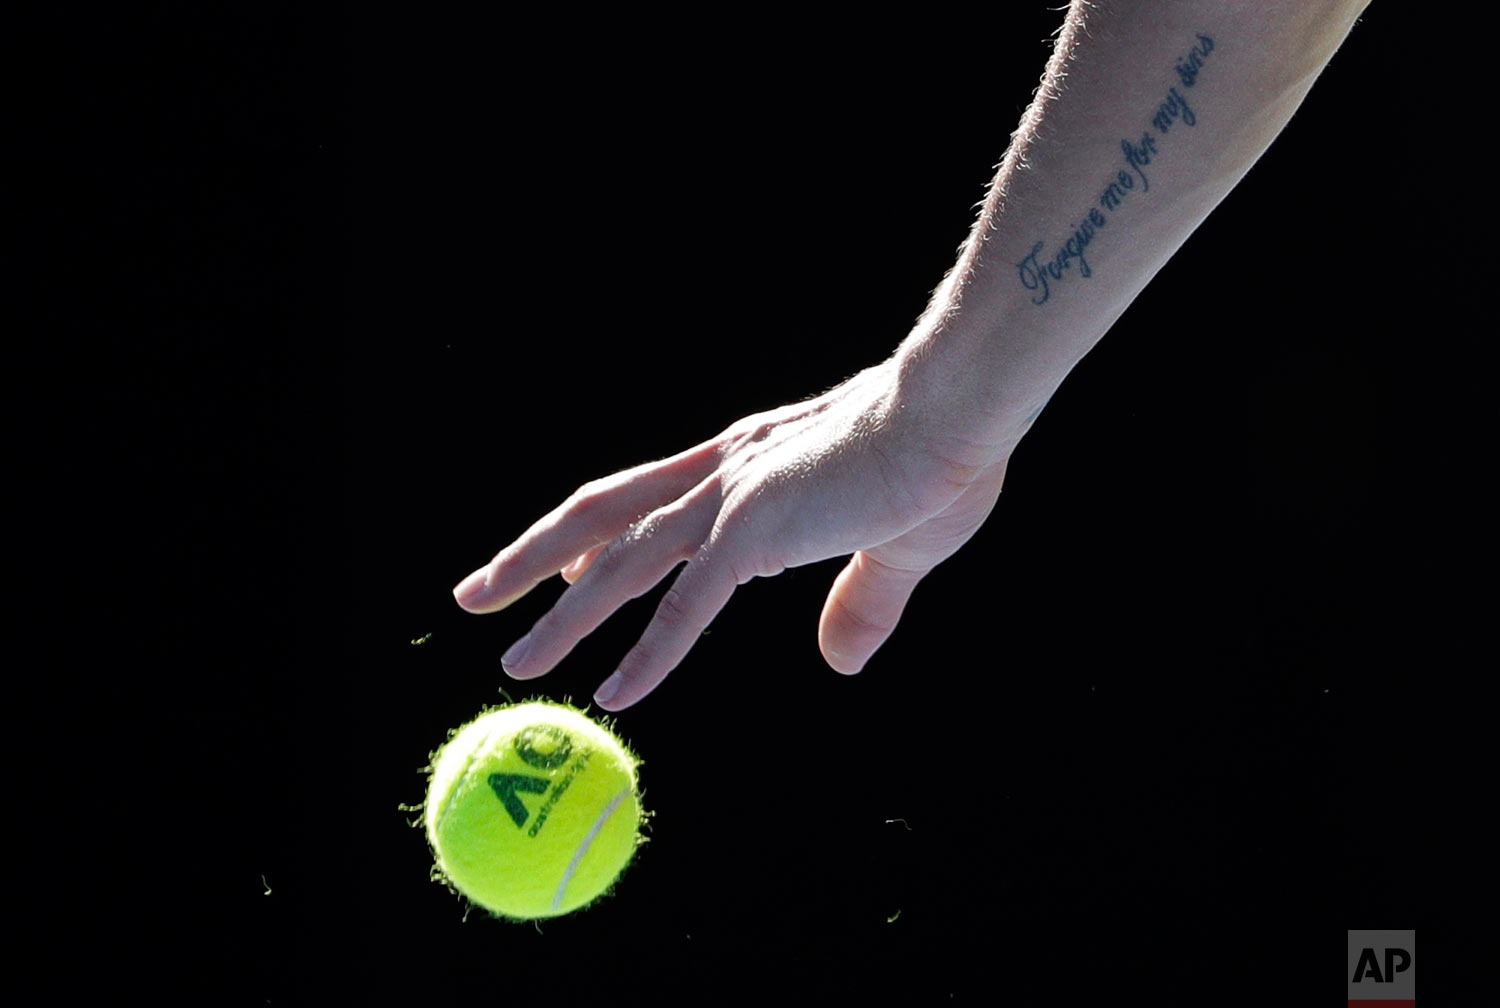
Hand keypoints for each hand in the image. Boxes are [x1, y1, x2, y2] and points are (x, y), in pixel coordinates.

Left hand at [453, 361, 1009, 708]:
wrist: (959, 410)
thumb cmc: (941, 460)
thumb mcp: (892, 546)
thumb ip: (859, 602)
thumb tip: (838, 662)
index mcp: (746, 465)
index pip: (647, 501)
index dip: (593, 537)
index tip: (554, 571)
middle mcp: (723, 474)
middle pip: (601, 514)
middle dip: (529, 557)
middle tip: (475, 595)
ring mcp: (734, 499)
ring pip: (622, 560)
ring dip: (560, 612)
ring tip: (514, 662)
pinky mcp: (759, 529)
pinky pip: (690, 603)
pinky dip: (650, 650)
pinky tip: (617, 692)